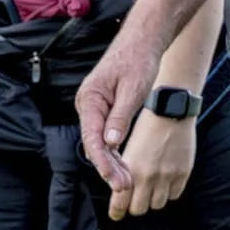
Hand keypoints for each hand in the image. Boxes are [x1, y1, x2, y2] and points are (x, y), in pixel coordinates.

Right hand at [78, 26, 163, 184]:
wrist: (142, 42)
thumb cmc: (138, 61)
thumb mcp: (133, 90)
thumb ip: (120, 116)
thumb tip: (110, 143)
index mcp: (90, 99)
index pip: (91, 138)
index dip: (102, 161)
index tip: (114, 178)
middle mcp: (87, 105)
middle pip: (93, 143)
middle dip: (108, 167)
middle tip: (125, 187)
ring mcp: (94, 108)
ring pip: (100, 142)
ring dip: (112, 162)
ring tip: (127, 182)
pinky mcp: (104, 109)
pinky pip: (106, 134)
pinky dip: (115, 151)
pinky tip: (123, 166)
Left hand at [109, 109, 196, 219]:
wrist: (170, 112)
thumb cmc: (146, 127)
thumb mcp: (130, 149)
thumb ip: (125, 171)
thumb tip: (122, 190)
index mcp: (131, 170)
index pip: (120, 203)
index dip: (117, 212)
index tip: (116, 214)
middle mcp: (149, 177)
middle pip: (139, 209)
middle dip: (135, 204)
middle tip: (136, 197)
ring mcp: (168, 176)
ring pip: (158, 204)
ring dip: (153, 199)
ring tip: (152, 187)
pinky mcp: (183, 173)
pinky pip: (175, 195)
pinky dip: (169, 191)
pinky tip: (166, 180)